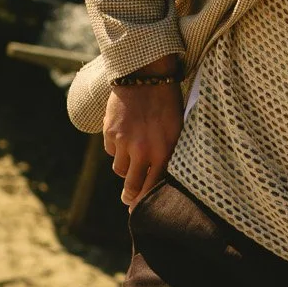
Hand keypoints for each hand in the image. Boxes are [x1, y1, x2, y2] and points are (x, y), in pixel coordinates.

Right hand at [103, 75, 183, 205]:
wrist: (145, 75)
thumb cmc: (167, 103)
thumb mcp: (177, 129)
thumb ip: (169, 154)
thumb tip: (161, 179)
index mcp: (164, 151)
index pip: (153, 188)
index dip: (146, 203)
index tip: (141, 212)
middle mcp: (143, 150)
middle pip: (131, 187)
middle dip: (130, 197)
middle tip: (129, 201)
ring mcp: (124, 142)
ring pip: (120, 170)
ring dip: (126, 168)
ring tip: (133, 156)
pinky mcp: (110, 133)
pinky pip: (111, 152)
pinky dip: (116, 149)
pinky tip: (125, 136)